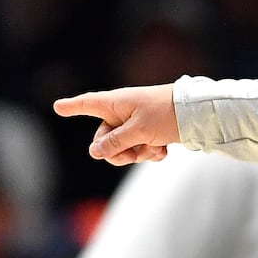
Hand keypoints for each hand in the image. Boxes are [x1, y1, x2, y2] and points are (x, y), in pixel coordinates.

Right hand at [53, 84, 178, 164]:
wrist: (198, 113)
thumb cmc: (166, 114)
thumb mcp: (138, 131)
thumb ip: (114, 143)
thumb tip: (94, 152)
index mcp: (115, 104)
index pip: (87, 104)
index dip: (72, 106)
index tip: (58, 107)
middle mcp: (123, 113)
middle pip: (105, 139)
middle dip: (118, 152)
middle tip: (135, 153)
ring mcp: (137, 124)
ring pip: (125, 148)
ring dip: (139, 153)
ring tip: (155, 146)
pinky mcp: (151, 133)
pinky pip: (142, 149)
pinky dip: (151, 152)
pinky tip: (164, 149)